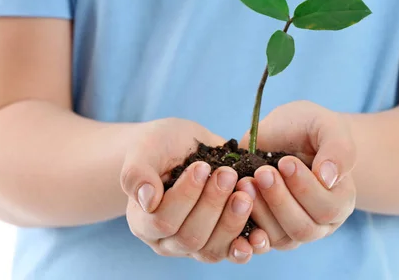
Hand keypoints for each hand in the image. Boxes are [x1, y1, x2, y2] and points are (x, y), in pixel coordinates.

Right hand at [120, 118, 255, 263]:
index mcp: (143, 220)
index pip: (163, 221)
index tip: (202, 166)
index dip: (185, 196)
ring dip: (232, 222)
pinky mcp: (221, 240)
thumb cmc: (160, 145)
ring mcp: (195, 244)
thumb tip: (147, 199)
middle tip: (228, 174)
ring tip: (246, 192)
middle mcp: (167, 240)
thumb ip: (137, 173)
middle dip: (213, 205)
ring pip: (212, 249)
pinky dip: (248, 244)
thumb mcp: (145, 149)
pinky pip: (233, 252)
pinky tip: (260, 232)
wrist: (183, 145)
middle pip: (190, 237)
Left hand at [237, 101, 356, 250]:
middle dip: (279, 201)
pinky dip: (246, 229)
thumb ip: (337, 149)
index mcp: (341, 199)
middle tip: (261, 172)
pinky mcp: (267, 229)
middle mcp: (321, 222)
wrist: (284, 130)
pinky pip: (258, 241)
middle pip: (303, 228)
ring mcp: (292, 229)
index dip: (305, 188)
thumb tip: (329, 178)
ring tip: (245, 181)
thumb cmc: (310, 126)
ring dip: (260, 211)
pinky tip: (234, 207)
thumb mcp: (326, 125)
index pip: (327, 209)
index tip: (285, 162)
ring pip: (280, 237)